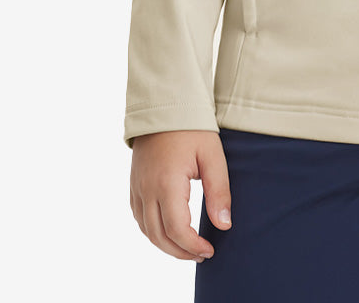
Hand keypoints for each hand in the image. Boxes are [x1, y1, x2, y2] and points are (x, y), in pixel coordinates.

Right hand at [129, 130, 230, 261]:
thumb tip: (224, 225)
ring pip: (146, 230)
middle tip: (202, 254)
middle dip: (181, 252)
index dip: (193, 246)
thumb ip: (219, 192)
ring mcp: (137, 187)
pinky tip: (169, 232)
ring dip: (166, 245)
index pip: (177, 229)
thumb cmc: (192, 128)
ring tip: (188, 248)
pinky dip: (153, 232)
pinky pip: (139, 218)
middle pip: (159, 236)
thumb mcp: (213, 156)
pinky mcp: (134, 184)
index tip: (210, 250)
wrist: (165, 104)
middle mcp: (147, 189)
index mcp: (167, 183)